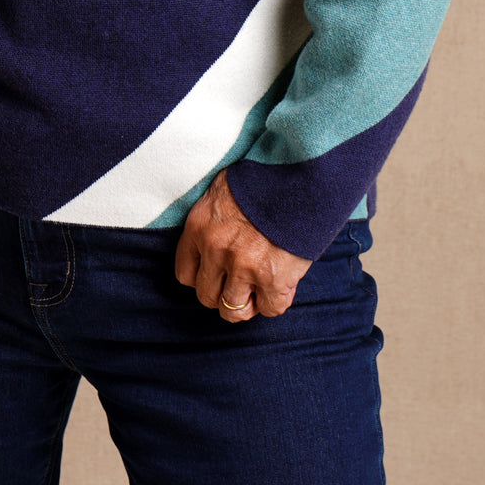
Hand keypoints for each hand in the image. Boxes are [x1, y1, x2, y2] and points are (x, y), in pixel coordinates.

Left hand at [175, 169, 311, 321]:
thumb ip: (217, 219)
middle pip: (206, 296)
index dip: (203, 277)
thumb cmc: (265, 177)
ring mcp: (243, 267)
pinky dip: (275, 301)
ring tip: (259, 290)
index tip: (218, 273)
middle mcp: (216, 250)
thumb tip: (222, 238)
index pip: (185, 273)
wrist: (298, 173)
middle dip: (223, 293)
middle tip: (241, 283)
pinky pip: (269, 308)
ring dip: (247, 303)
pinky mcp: (273, 278)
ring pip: (233, 310)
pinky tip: (281, 286)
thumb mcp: (226, 189)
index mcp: (199, 226)